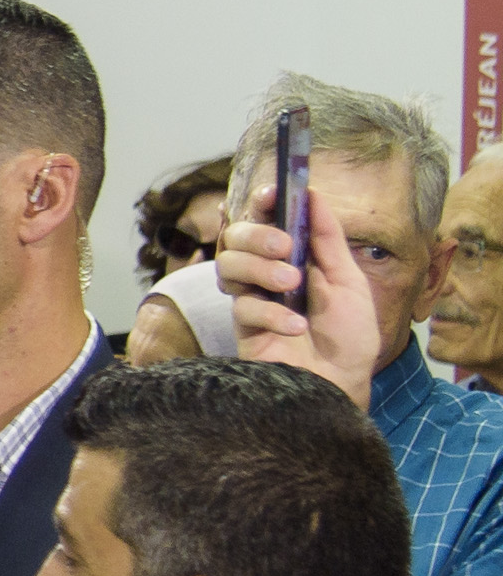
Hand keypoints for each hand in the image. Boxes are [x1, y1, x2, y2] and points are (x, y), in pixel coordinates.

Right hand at [221, 181, 380, 409]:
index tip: (273, 192)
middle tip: (286, 247)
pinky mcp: (243, 328)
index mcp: (291, 257)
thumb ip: (328, 239)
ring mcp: (251, 299)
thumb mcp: (349, 280)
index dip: (262, 203)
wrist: (342, 383)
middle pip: (235, 237)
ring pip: (227, 265)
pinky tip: (295, 326)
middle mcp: (265, 274)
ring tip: (292, 284)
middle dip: (257, 235)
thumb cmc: (348, 336)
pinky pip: (243, 307)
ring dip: (260, 268)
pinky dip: (271, 313)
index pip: (264, 220)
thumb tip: (313, 195)